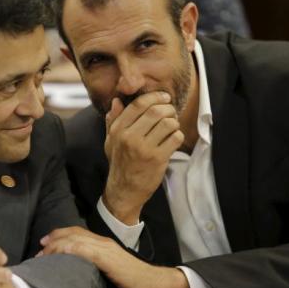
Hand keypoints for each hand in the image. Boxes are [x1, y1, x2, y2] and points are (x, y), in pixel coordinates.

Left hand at [38, 227, 188, 287]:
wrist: (153, 283)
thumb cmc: (134, 280)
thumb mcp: (112, 269)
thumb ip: (98, 265)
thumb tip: (81, 270)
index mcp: (104, 244)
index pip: (78, 232)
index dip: (60, 235)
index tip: (45, 242)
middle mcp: (103, 242)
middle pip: (74, 233)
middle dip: (54, 238)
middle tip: (40, 247)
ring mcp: (106, 249)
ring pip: (75, 240)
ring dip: (57, 246)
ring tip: (44, 255)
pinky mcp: (108, 258)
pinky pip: (85, 250)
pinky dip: (70, 250)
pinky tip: (60, 254)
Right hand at [103, 92, 183, 223]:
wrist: (124, 190)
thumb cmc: (119, 163)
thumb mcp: (110, 141)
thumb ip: (113, 121)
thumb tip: (116, 101)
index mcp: (118, 130)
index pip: (138, 104)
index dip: (154, 96)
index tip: (164, 97)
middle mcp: (130, 137)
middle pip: (155, 111)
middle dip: (168, 108)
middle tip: (171, 111)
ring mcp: (144, 148)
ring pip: (168, 123)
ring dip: (174, 122)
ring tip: (172, 127)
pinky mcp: (158, 158)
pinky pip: (175, 138)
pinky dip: (178, 136)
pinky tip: (173, 140)